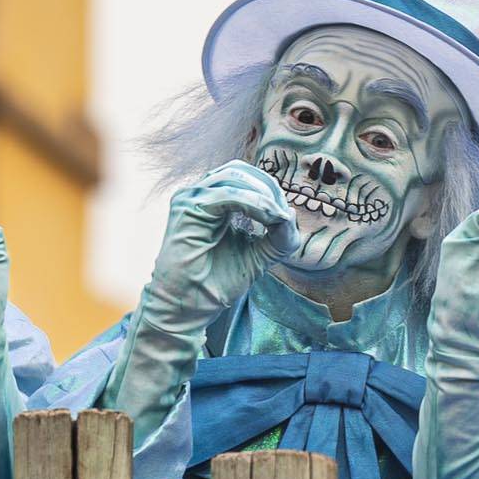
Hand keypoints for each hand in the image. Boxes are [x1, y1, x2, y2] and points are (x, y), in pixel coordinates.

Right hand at [141, 161, 297, 323]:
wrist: (188, 308)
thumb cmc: (215, 284)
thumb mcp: (257, 257)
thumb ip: (276, 238)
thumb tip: (291, 213)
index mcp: (210, 201)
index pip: (243, 178)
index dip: (269, 191)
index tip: (287, 218)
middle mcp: (198, 195)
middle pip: (240, 171)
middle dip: (268, 189)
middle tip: (285, 214)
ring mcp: (190, 199)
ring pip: (235, 179)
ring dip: (263, 196)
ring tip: (278, 218)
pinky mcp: (187, 210)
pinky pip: (228, 196)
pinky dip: (254, 204)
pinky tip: (268, 218)